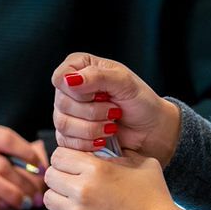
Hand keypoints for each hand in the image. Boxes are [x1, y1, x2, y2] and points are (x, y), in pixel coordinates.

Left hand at [44, 146, 181, 209]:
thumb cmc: (155, 200)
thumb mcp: (143, 164)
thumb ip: (120, 154)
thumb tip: (105, 152)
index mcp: (96, 169)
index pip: (59, 155)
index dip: (65, 158)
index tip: (71, 164)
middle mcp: (82, 190)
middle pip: (50, 176)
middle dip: (60, 177)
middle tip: (71, 182)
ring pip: (50, 199)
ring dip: (60, 198)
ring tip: (74, 200)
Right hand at [51, 53, 181, 166]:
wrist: (150, 129)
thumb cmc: (140, 101)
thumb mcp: (124, 82)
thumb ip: (97, 76)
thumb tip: (70, 80)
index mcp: (80, 67)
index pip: (60, 77)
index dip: (78, 90)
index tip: (100, 94)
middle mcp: (70, 89)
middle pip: (61, 103)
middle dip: (92, 112)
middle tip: (114, 111)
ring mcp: (67, 113)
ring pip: (63, 124)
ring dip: (92, 128)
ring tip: (112, 125)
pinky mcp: (70, 135)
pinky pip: (67, 142)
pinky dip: (88, 142)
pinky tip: (104, 138)